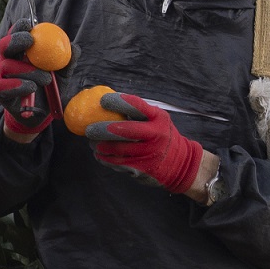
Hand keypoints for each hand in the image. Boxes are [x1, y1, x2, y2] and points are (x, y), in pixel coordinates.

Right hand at [0, 31, 62, 139]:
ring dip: (28, 70)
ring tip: (46, 79)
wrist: (41, 114)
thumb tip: (74, 47)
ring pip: (8, 66)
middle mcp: (8, 61)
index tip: (30, 25)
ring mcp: (2, 76)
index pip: (16, 34)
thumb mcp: (62, 75)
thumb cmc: (50, 89)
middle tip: (30, 41)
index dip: (20, 27)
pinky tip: (32, 88)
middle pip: (4, 45)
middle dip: (16, 40)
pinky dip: (19, 85)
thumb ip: (67, 61)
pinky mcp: (0, 92)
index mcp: (21, 53)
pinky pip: (4, 86)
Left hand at [82, 93, 207, 194]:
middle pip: (123, 130)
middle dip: (101, 129)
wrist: (181, 164)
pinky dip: (104, 158)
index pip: (136, 106)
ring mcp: (149, 153)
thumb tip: (106, 102)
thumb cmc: (162, 136)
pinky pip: (117, 163)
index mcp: (158, 119)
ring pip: (116, 149)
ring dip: (99, 146)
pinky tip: (99, 154)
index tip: (102, 101)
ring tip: (91, 143)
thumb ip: (138, 113)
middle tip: (89, 129)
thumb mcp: (158, 120)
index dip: (118, 102)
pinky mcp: (142, 168)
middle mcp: (156, 135)